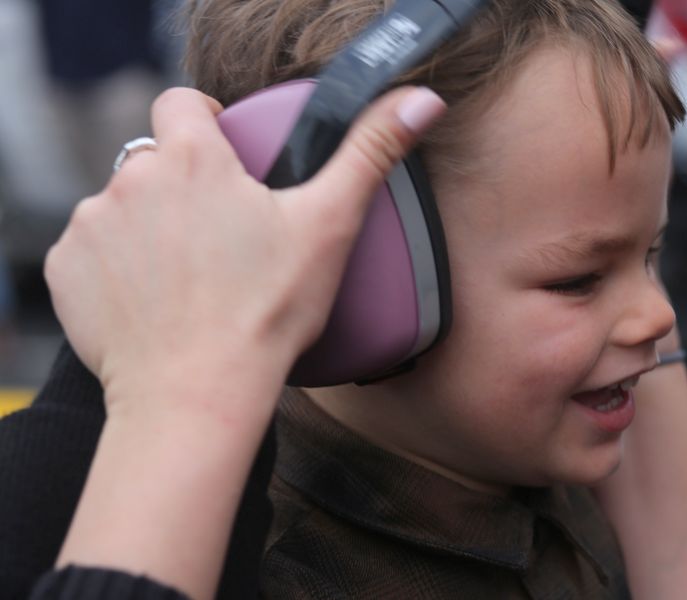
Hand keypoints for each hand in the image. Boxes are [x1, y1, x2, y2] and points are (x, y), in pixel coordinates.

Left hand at [45, 86, 445, 423]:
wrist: (196, 395)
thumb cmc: (265, 314)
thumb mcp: (329, 227)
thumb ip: (371, 154)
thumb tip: (420, 102)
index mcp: (192, 159)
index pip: (182, 102)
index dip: (206, 121)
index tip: (226, 156)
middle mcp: (131, 180)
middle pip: (157, 160)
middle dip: (185, 185)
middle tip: (223, 235)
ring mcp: (93, 225)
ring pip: (124, 204)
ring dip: (150, 225)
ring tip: (190, 275)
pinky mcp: (68, 269)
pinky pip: (93, 248)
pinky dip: (117, 266)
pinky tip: (154, 299)